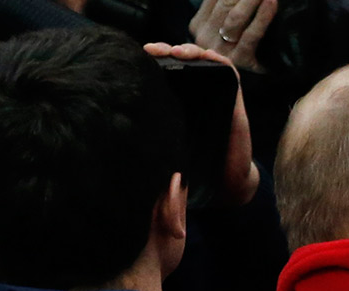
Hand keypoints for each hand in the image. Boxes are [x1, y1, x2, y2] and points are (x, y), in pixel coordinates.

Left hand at [144, 43, 258, 204]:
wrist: (228, 181)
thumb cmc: (197, 168)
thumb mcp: (165, 151)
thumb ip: (148, 146)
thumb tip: (115, 144)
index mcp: (176, 104)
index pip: (163, 72)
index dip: (150, 61)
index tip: (135, 58)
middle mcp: (196, 96)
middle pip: (180, 62)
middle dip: (166, 51)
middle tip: (152, 51)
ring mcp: (215, 95)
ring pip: (203, 61)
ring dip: (190, 51)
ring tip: (176, 52)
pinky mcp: (234, 98)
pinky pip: (227, 71)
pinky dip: (217, 60)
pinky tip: (205, 56)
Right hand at [189, 0, 277, 72]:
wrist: (242, 90)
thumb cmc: (239, 54)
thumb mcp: (224, 30)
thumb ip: (224, 8)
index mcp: (198, 25)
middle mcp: (204, 37)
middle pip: (225, 4)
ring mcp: (220, 50)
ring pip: (236, 17)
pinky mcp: (238, 61)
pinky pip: (251, 34)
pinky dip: (262, 16)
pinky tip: (272, 2)